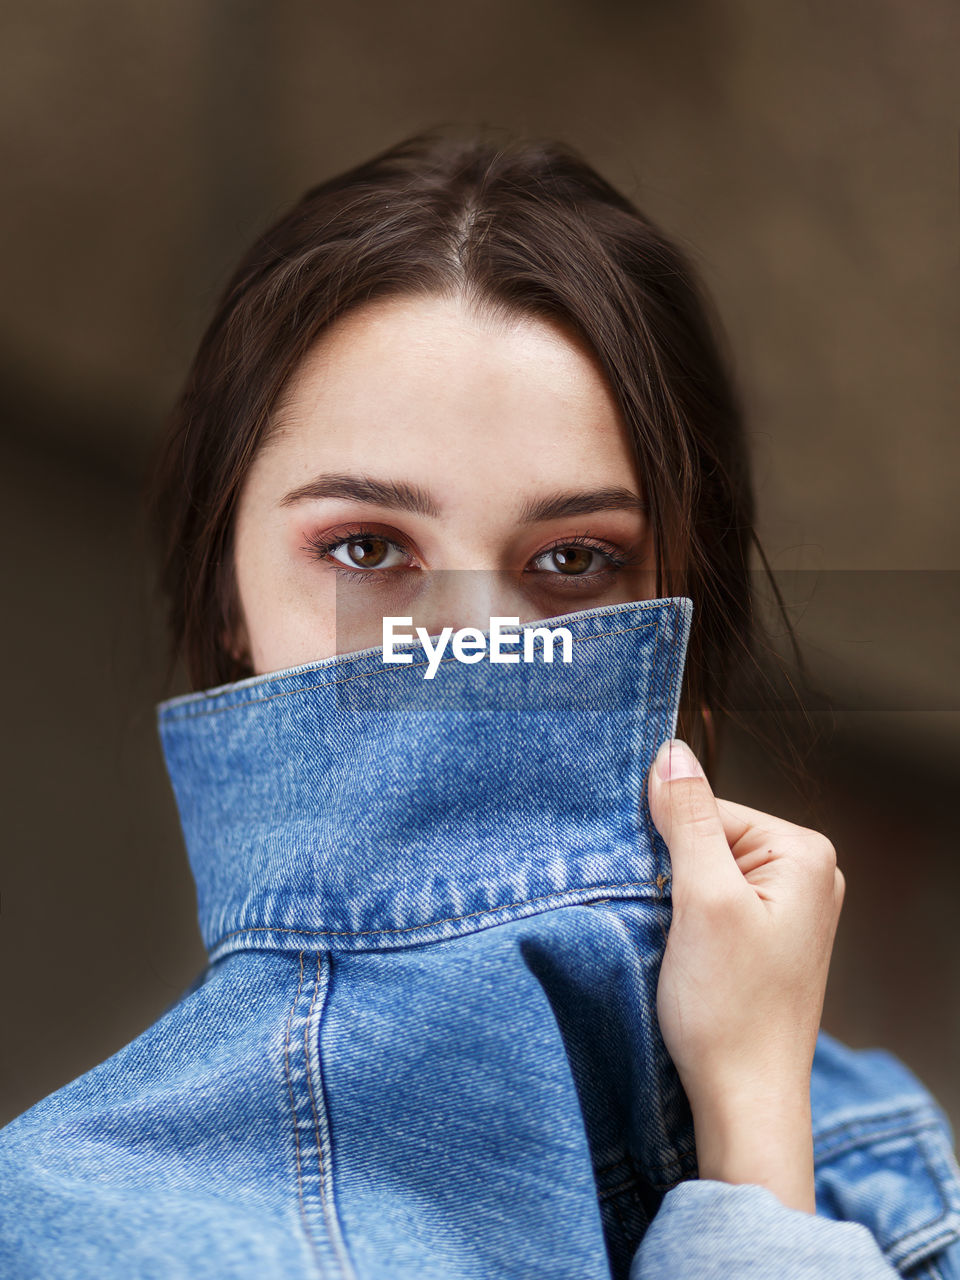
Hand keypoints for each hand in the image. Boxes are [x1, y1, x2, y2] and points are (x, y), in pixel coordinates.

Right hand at [646, 737, 845, 1213]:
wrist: (744, 1099)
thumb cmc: (730, 1009)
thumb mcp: (702, 899)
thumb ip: (688, 819)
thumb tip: (671, 750)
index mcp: (804, 853)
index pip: (709, 808)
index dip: (667, 842)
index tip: (655, 889)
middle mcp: (807, 874)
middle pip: (708, 836)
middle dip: (671, 870)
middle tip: (665, 919)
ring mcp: (789, 909)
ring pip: (705, 870)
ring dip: (675, 897)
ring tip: (676, 942)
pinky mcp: (767, 939)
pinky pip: (714, 902)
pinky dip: (686, 920)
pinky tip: (684, 953)